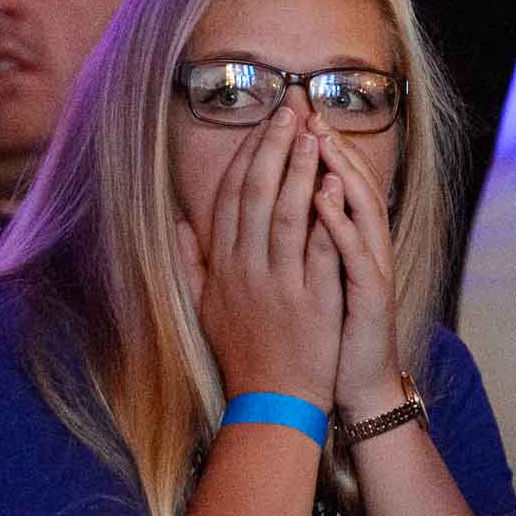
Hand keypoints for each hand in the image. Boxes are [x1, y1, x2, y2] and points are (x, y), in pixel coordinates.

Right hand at [178, 107, 342, 409]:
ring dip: (301, 170)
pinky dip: (328, 215)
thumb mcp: (204, 308)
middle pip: (258, 195)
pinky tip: (337, 185)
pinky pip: (321, 250)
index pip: (233, 197)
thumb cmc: (242, 354)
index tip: (267, 124)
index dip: (250, 156)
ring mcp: (280, 285)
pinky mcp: (313, 302)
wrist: (272, 403)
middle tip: (292, 112)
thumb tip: (177, 224)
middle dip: (275, 148)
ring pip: (288, 215)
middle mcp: (246, 270)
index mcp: (223, 266)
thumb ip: (190, 263)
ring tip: (315, 134)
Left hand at [309, 116, 402, 416]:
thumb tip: (266, 214)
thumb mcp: (306, 282)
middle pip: (350, 181)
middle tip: (304, 110)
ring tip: (318, 138)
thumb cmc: (327, 335)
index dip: (309, 149)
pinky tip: (323, 197)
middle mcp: (364, 247)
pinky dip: (340, 221)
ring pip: (361, 207)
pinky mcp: (372, 293)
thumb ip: (294, 245)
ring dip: (340, 169)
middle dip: (327, 144)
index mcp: (343, 242)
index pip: (328, 181)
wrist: (355, 385)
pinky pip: (356, 251)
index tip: (283, 117)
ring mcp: (372, 268)